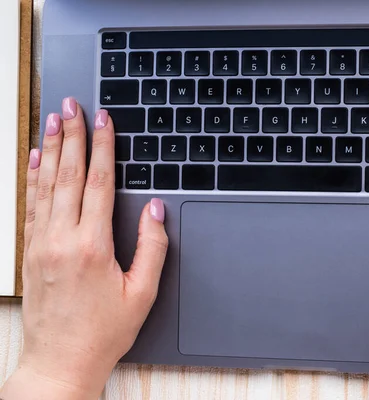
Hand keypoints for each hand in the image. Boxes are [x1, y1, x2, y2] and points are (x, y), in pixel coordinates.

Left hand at [0, 98, 168, 399]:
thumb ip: (153, 248)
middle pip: (67, 176)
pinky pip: (31, 206)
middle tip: (71, 106)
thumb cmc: (102, 332)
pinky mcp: (31, 254)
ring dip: (50, 150)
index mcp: (92, 246)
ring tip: (53, 121)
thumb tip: (156, 211)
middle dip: (72, 136)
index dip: (102, 148)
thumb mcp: (142, 293)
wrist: (60, 362)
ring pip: (45, 185)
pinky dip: (32, 179)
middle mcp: (62, 240)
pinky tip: (34, 161)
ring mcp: (41, 245)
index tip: (102, 121)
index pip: (99, 184)